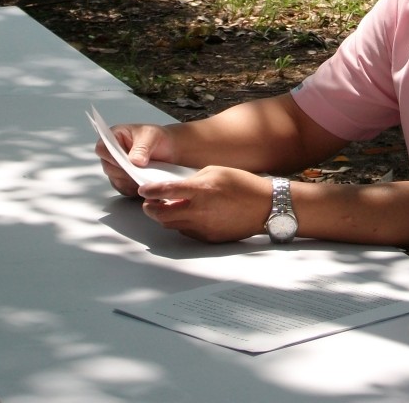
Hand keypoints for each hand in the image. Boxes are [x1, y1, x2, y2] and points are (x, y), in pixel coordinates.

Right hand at [95, 122, 177, 197]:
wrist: (170, 149)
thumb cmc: (159, 138)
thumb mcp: (152, 136)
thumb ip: (142, 147)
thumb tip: (134, 160)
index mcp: (115, 137)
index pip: (103, 148)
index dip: (112, 157)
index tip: (128, 162)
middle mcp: (112, 154)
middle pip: (108, 167)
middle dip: (125, 171)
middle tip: (141, 171)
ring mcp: (117, 168)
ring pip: (116, 180)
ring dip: (131, 180)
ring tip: (147, 175)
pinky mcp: (124, 181)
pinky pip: (124, 189)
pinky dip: (134, 188)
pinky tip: (146, 182)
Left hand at [139, 166, 272, 242]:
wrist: (265, 206)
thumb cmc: (243, 185)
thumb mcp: (216, 171)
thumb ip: (193, 180)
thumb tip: (177, 189)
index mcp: (201, 191)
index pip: (166, 191)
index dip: (150, 191)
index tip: (143, 190)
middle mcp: (200, 211)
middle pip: (162, 215)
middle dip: (150, 209)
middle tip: (148, 203)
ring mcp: (204, 227)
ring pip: (172, 225)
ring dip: (165, 216)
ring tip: (167, 207)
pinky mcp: (209, 237)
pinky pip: (187, 231)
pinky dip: (182, 223)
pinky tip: (188, 215)